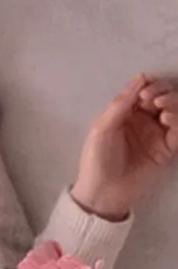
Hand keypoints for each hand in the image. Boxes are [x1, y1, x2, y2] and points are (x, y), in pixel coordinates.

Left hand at [72, 75, 177, 219]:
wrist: (103, 191)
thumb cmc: (97, 158)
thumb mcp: (103, 126)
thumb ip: (122, 102)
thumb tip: (142, 77)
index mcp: (127, 112)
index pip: (147, 89)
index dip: (151, 85)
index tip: (145, 93)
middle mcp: (145, 120)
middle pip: (165, 96)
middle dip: (164, 92)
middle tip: (154, 101)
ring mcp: (157, 134)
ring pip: (176, 111)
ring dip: (174, 104)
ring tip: (162, 111)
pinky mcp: (167, 150)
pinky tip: (167, 120)